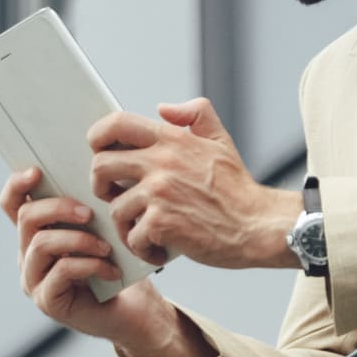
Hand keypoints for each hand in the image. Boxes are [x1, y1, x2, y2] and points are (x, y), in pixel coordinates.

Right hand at [0, 165, 205, 356]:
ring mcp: (34, 281)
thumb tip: (88, 171)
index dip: (17, 185)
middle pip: (26, 219)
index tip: (37, 171)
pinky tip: (110, 270)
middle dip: (58, 208)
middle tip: (89, 213)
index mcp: (36, 235)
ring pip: (41, 244)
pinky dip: (89, 264)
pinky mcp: (48, 302)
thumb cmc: (121, 265)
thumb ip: (86, 208)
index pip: (12, 204)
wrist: (137, 311)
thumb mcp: (104, 229)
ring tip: (107, 246)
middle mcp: (28, 257)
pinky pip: (61, 271)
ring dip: (78, 239)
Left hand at [87, 101, 299, 271]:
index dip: (97, 136)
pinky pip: (132, 236)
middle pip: (100, 165)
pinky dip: (142, 248)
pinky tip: (158, 248)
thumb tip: (164, 108)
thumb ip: (195, 115)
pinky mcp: (161, 223)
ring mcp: (159, 192)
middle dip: (101, 185)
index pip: (117, 123)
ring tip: (144, 230)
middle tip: (115, 197)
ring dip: (126, 224)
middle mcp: (161, 162)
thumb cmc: (239, 190)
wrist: (259, 226)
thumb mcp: (220, 141)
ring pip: (115, 207)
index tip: (98, 151)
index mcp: (172, 140)